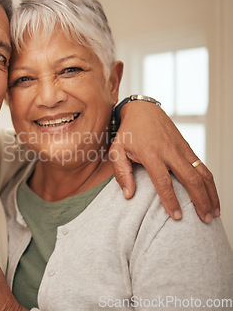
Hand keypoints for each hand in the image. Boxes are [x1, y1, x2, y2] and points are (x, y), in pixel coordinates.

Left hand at [110, 101, 218, 222]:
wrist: (143, 110)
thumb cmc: (128, 133)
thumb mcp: (116, 150)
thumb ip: (121, 172)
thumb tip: (128, 195)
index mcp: (150, 153)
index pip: (163, 180)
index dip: (171, 200)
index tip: (177, 216)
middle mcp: (169, 150)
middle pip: (190, 178)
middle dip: (200, 201)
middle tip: (204, 220)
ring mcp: (181, 148)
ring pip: (202, 173)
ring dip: (210, 193)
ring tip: (213, 213)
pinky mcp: (187, 147)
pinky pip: (202, 166)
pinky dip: (209, 183)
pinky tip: (212, 196)